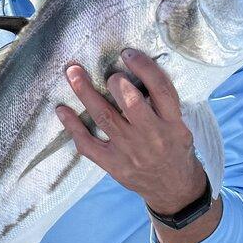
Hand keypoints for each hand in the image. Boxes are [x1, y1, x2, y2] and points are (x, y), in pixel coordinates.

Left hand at [55, 48, 207, 215]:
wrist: (173, 189)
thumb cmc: (174, 148)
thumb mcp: (180, 125)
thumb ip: (163, 103)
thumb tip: (136, 68)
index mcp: (172, 123)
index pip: (161, 90)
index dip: (144, 68)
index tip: (128, 53)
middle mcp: (151, 136)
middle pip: (131, 103)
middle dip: (116, 83)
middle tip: (107, 72)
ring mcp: (130, 152)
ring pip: (104, 117)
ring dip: (86, 93)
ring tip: (73, 72)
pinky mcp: (113, 165)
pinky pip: (88, 144)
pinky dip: (72, 126)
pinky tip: (62, 109)